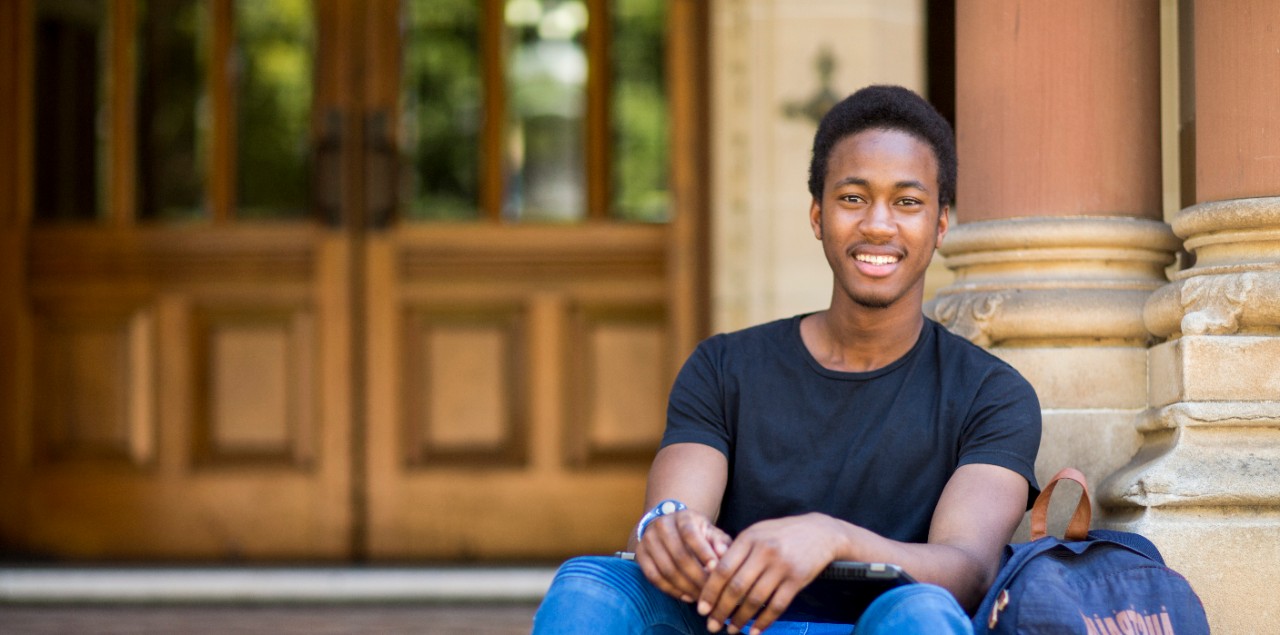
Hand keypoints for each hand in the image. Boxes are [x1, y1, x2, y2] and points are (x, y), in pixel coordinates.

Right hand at [635, 509, 731, 602]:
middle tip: (712, 591)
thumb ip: (720, 542)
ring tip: (702, 597)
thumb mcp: (710, 532)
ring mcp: (648, 540)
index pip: (691, 534)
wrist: (668, 527)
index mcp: (682, 517)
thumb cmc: (696, 533)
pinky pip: (654, 578)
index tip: (716, 569)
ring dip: (686, 587)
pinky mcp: (640, 555)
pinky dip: (671, 590)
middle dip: (697, 577)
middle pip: (679, 556)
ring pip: (667, 570)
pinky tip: (686, 596)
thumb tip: (723, 554)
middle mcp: (661, 525)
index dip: (703, 552)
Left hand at [697, 513, 841, 634]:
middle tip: (712, 625)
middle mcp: (764, 552)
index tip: (702, 609)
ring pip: (756, 599)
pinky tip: (755, 631)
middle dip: (721, 610)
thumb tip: (711, 575)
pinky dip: (764, 622)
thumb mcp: (757, 532)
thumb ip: (736, 550)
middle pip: (736, 587)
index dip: (710, 591)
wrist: (820, 532)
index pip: (723, 569)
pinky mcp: (797, 579)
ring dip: (741, 619)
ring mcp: (782, 566)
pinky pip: (777, 606)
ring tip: (732, 630)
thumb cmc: (782, 534)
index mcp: (749, 538)